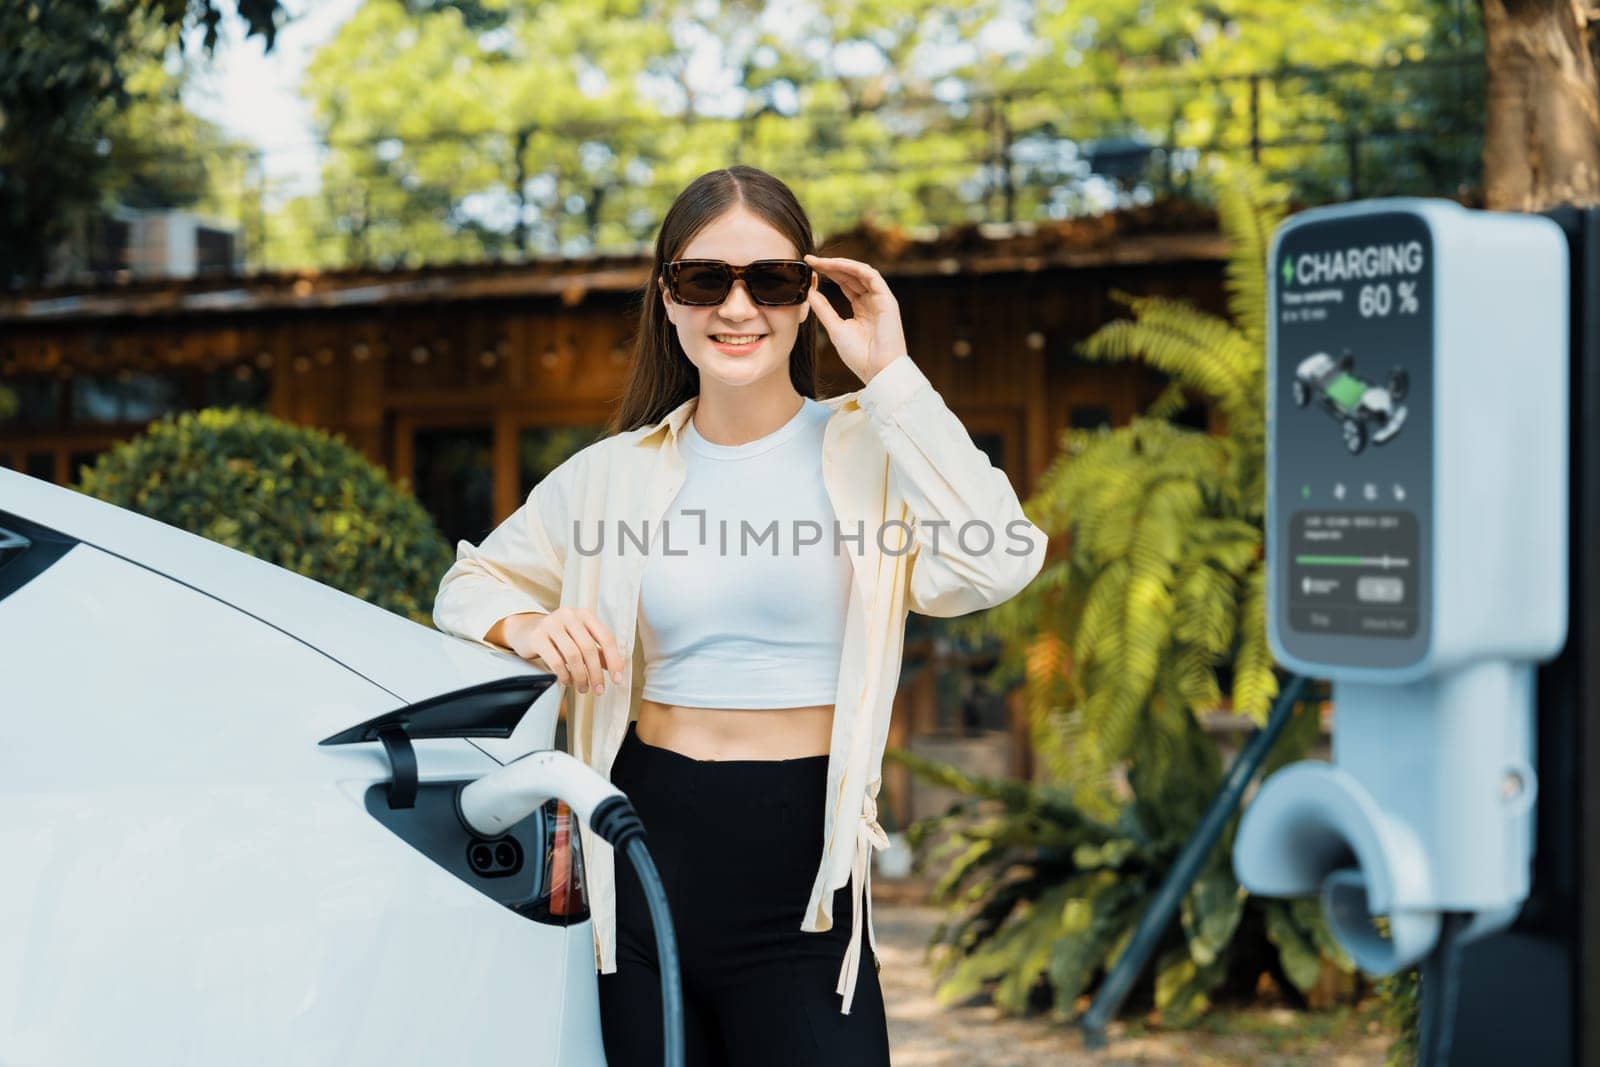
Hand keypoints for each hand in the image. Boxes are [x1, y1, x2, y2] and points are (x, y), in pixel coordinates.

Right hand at [505, 608, 625, 694]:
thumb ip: (598, 652)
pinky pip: (555, 661)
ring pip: (573, 656)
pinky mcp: (537, 637)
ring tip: (583, 688)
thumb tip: (616, 670)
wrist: (526, 630)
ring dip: (581, 677)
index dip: (614, 660)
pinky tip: (567, 681)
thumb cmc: (559, 637)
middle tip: (599, 690)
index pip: (606, 637)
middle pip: (589, 649)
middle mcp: (569, 615)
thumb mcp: (580, 639)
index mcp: (585, 614)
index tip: (618, 679)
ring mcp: (551, 624)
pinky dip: (564, 675)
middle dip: (596, 674)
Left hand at [803, 254, 909, 384]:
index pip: (844, 283)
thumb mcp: (835, 328)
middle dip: (830, 266)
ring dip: (840, 264)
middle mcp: (872, 300)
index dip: (827, 273)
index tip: (808, 266)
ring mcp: (880, 298)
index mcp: (862, 308)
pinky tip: (837, 265)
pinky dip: (854, 268)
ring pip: (860, 272)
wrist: (877, 369)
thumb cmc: (859, 355)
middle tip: (810, 259)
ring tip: (820, 261)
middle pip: (850, 275)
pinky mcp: (887, 298)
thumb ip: (823, 309)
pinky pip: (871, 275)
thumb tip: (809, 292)